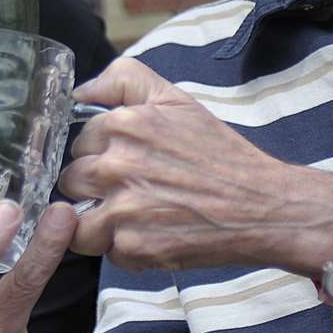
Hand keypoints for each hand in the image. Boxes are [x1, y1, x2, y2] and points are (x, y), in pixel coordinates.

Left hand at [60, 58, 332, 273]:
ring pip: (77, 221)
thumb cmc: (220, 154)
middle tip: (134, 191)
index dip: (101, 155)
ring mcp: (121, 208)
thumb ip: (123, 81)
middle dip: (95, 189)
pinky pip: (106, 252)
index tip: (127, 163)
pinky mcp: (131, 246)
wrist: (261, 205)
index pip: (80, 143)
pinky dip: (127, 250)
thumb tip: (80, 92)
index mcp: (123, 125)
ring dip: (102, 223)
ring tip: (137, 218)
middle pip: (71, 181)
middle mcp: (116, 164)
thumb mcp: (176, 100)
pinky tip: (155, 236)